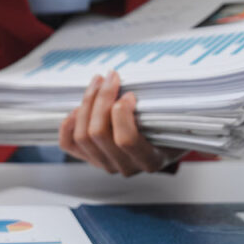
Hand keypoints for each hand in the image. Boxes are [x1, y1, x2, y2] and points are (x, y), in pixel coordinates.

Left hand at [59, 70, 186, 175]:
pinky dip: (69, 123)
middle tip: (111, 77)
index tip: (129, 94)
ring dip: (87, 103)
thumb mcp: (174, 120)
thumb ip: (159, 110)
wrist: (165, 143)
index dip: (122, 112)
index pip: (125, 140)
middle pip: (98, 133)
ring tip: (98, 82)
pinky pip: (68, 144)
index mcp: (149, 159)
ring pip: (82, 135)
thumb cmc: (170, 128)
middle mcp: (125, 166)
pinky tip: (80, 107)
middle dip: (101, 98)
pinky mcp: (90, 158)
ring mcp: (105, 163)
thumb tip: (136, 88)